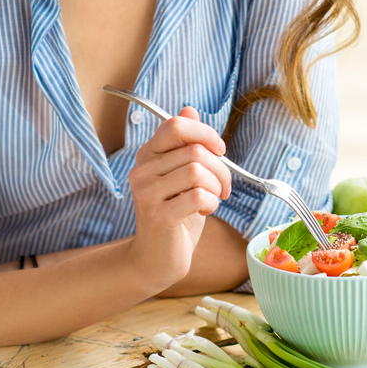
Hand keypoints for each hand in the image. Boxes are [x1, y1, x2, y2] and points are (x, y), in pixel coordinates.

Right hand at [127, 107, 231, 286]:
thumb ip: (185, 145)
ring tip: (213, 199)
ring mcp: (147, 194)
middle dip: (221, 168)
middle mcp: (142, 171)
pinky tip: (205, 212)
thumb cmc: (176, 215)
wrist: (157, 258)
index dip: (205, 133)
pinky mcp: (158, 216)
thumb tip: (189, 109)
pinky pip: (198, 196)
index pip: (176, 125)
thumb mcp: (183, 176)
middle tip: (223, 187)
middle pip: (194, 150)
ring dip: (217, 186)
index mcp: (149, 156)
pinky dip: (211, 203)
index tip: (219, 150)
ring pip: (197, 171)